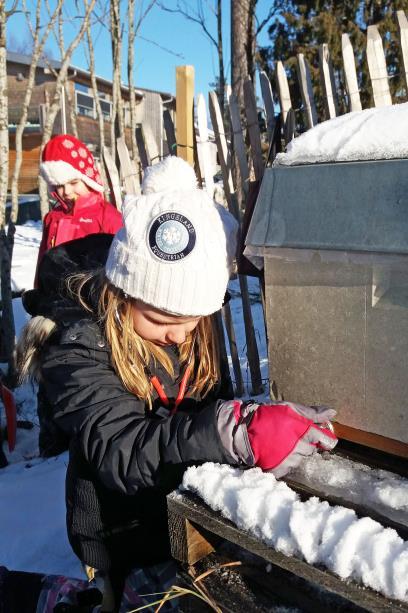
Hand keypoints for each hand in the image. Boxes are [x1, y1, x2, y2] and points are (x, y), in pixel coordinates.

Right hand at [217, 400, 336, 477]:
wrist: (243, 431)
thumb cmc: (267, 416)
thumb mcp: (290, 408)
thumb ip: (312, 412)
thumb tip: (332, 412)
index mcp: (303, 430)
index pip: (325, 439)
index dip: (326, 439)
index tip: (323, 439)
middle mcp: (298, 447)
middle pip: (312, 450)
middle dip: (306, 444)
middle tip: (294, 438)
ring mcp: (289, 460)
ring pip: (300, 459)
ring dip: (295, 453)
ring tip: (282, 444)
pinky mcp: (279, 470)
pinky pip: (289, 468)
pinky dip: (285, 462)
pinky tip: (276, 453)